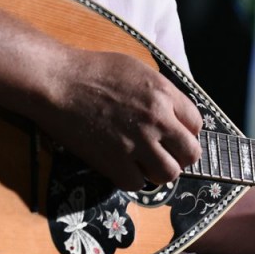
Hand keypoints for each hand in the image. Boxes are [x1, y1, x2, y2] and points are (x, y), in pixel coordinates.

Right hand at [35, 49, 202, 190]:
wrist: (58, 82)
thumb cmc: (94, 69)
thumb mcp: (137, 69)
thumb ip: (161, 92)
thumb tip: (174, 111)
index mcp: (164, 93)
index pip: (196, 124)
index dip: (187, 131)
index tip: (175, 134)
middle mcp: (156, 120)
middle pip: (190, 153)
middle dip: (181, 155)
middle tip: (166, 152)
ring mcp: (136, 142)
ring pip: (168, 174)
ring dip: (160, 170)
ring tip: (146, 162)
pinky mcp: (113, 161)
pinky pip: (136, 183)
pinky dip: (132, 178)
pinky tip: (123, 165)